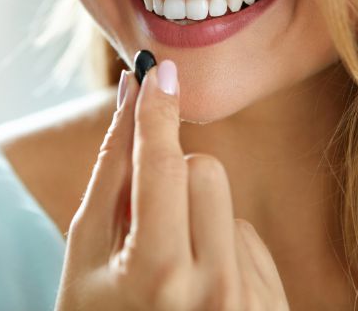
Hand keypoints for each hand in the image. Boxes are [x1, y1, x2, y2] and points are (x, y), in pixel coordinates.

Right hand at [54, 60, 290, 310]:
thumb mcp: (85, 257)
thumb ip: (110, 174)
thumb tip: (129, 97)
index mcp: (156, 274)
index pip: (162, 164)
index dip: (156, 112)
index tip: (159, 70)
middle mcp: (213, 289)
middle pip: (204, 167)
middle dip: (171, 177)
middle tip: (144, 221)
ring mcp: (249, 302)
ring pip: (226, 198)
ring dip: (196, 215)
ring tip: (170, 267)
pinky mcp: (272, 305)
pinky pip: (248, 235)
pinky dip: (221, 247)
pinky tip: (199, 288)